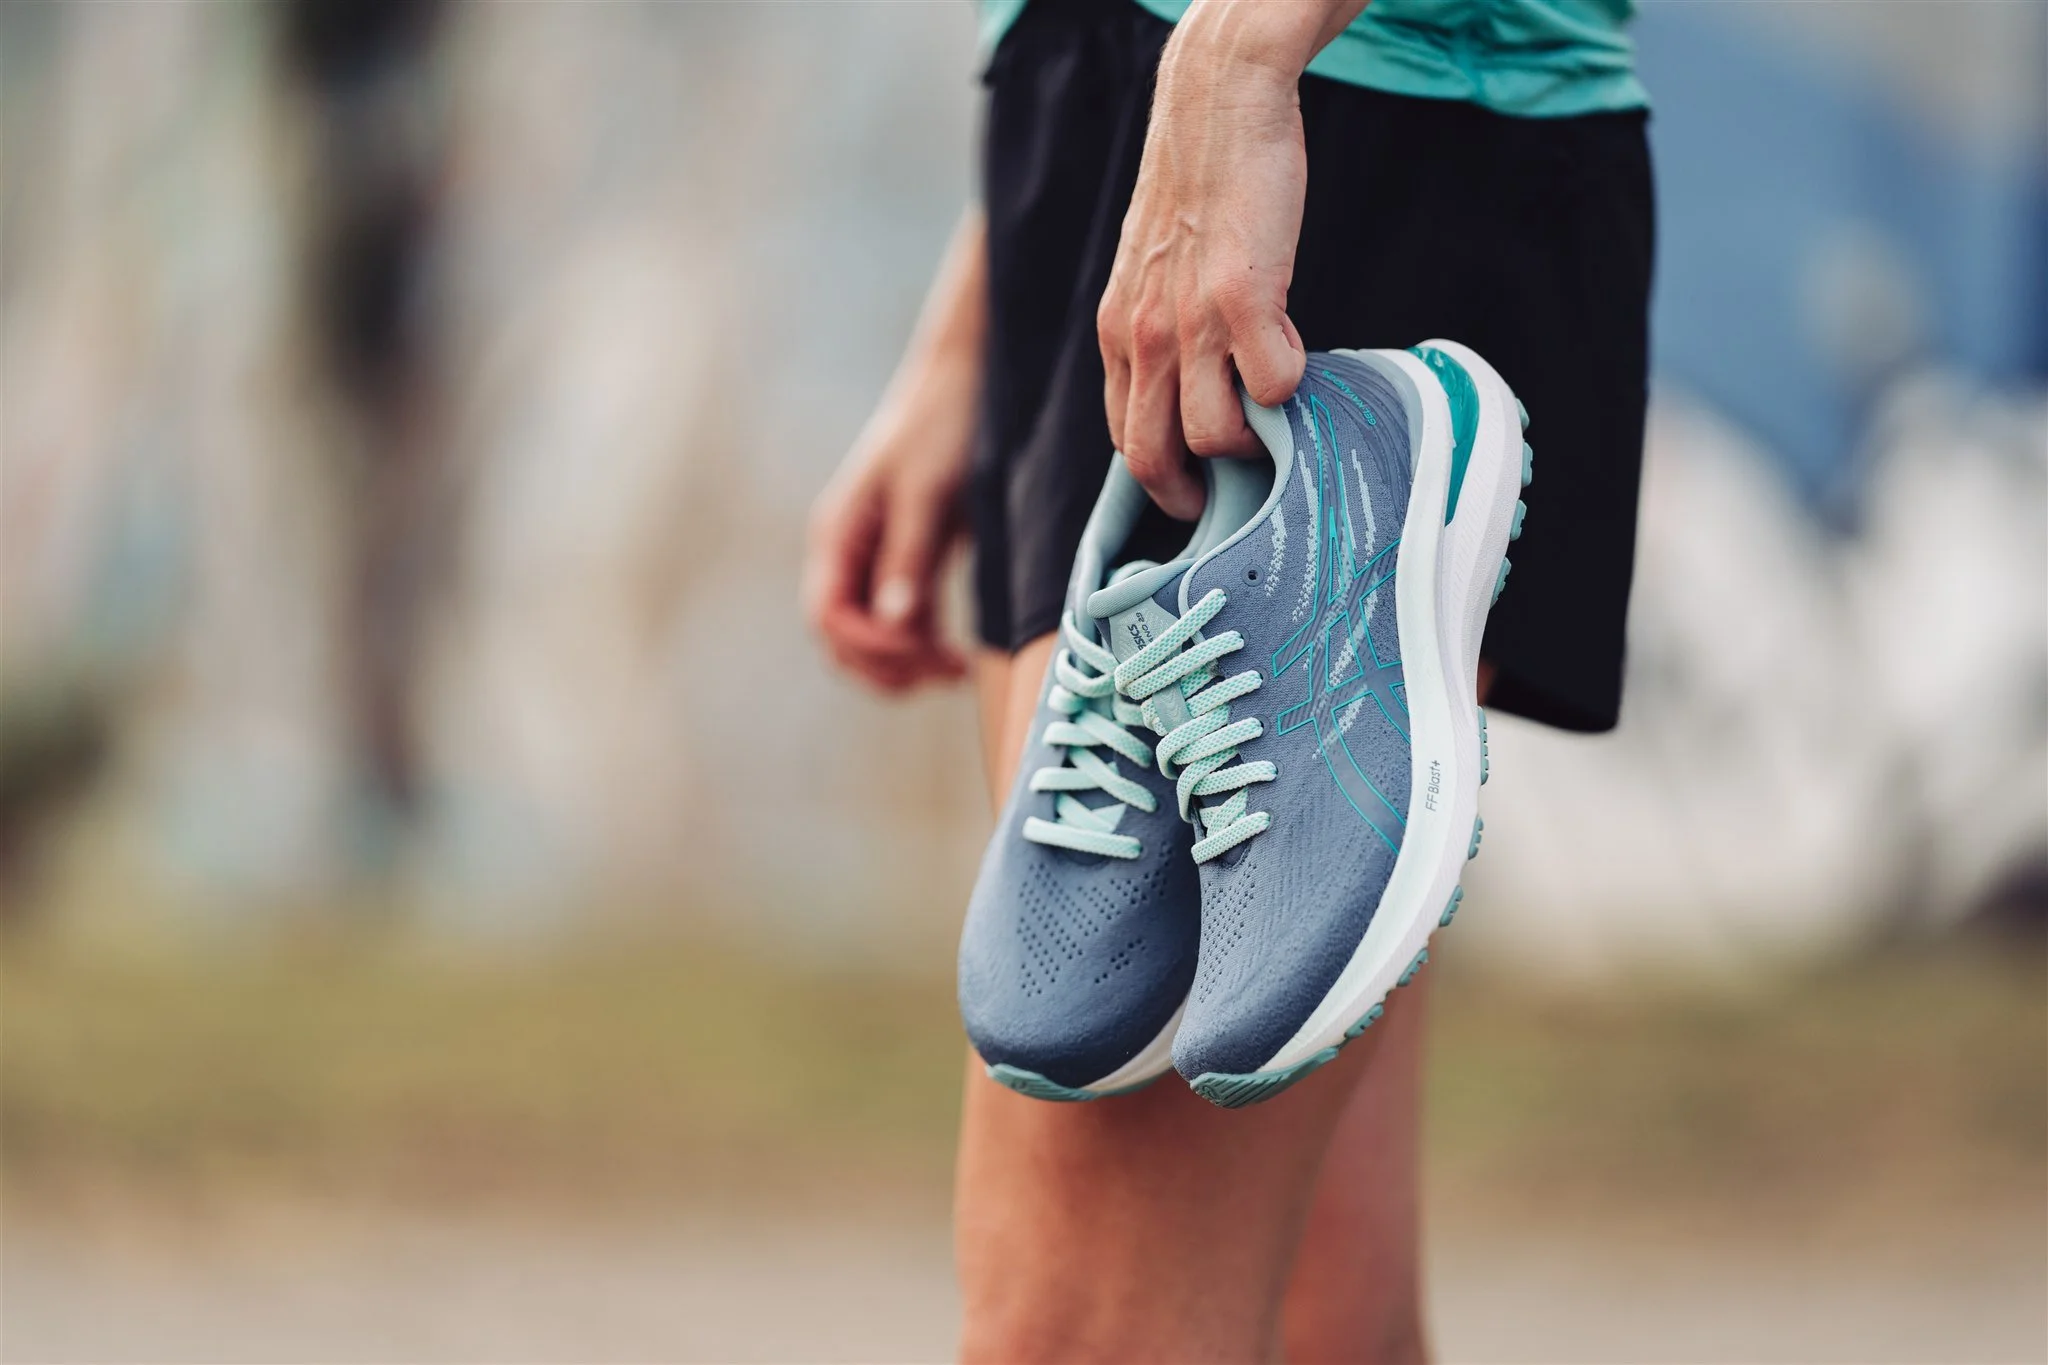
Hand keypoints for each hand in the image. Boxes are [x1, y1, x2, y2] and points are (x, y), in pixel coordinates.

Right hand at [804, 365, 972, 691]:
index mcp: (838, 534)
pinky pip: (904, 622)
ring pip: (874, 636)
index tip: (920, 651)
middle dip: (886, 666)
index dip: (868, 645)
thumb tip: (894, 620)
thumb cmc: (942, 425)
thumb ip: (908, 555)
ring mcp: (877, 559)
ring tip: (957, 672)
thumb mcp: (927, 492)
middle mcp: (848, 553)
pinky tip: (960, 658)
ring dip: (907, 664)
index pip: (828, 615)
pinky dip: (924, 646)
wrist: (967, 379)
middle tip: (944, 672)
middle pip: (843, 638)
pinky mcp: (910, 560)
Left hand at [1097, 0, 1360, 518]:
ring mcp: (1191, 323)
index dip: (1158, 480)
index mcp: (1119, 335)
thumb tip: (1193, 393)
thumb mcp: (1152, 273)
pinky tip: (1296, 346)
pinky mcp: (1243, 299)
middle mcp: (1143, 338)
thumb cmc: (1198, 190)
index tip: (1193, 492)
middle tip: (1234, 492)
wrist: (1216, 107)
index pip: (1122, 441)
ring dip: (1253, 439)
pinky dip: (1292, 384)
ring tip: (1273, 405)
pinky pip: (1272, 387)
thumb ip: (1161, 334)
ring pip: (1214, 435)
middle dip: (1194, 493)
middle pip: (1152, 458)